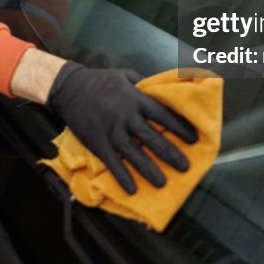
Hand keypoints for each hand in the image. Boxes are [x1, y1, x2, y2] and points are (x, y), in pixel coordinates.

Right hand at [46, 62, 198, 193]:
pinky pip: (111, 162)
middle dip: (169, 153)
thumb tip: (163, 92)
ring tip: (163, 183)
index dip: (179, 127)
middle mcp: (125, 116)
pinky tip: (132, 189)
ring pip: (133, 153)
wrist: (69, 88)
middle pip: (151, 137)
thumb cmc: (100, 81)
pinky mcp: (97, 142)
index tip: (193, 139)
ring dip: (149, 169)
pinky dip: (122, 176)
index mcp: (134, 98)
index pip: (162, 114)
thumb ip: (144, 85)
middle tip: (185, 167)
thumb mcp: (124, 75)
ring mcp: (110, 130)